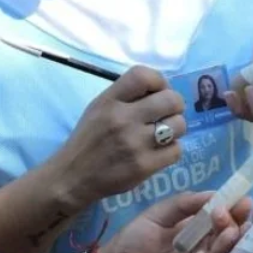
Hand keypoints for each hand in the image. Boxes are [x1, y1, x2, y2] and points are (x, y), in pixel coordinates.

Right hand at [51, 66, 186, 206]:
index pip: (144, 75)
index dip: (160, 81)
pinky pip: (176, 150)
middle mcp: (123, 119)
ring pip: (179, 125)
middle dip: (175, 105)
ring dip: (175, 128)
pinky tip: (158, 151)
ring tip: (163, 134)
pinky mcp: (144, 166)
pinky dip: (170, 150)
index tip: (158, 92)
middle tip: (167, 114)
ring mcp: (135, 144)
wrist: (73, 176)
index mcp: (109, 101)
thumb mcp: (98, 108)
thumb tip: (160, 90)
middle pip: (171, 100)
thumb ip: (126, 96)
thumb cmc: (88, 139)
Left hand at [99, 192, 252, 252]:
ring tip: (228, 232)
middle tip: (238, 215)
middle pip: (230, 240)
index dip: (236, 211)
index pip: (225, 221)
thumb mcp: (160, 214)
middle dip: (236, 226)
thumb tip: (215, 193)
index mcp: (203, 232)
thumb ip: (184, 204)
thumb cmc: (137, 236)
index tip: (245, 200)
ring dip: (227, 246)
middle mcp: (208, 251)